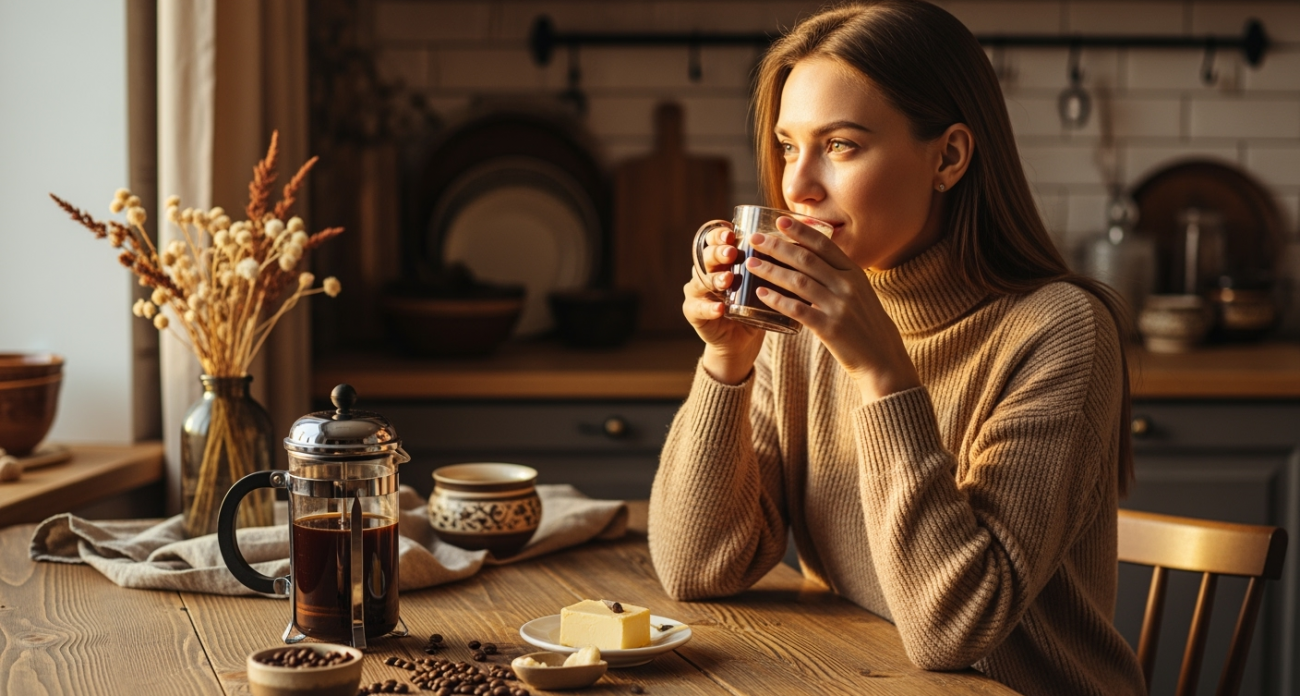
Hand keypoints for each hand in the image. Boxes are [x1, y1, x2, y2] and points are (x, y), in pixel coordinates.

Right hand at [682, 222, 763, 383]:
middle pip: (706, 256)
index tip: (732, 232)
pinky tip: (720, 309)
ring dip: (715, 279)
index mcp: (721, 259)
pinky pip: (698, 309)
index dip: (720, 234)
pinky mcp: (694, 313)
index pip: (714, 239)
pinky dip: (709, 309)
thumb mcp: (765, 281)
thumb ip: (775, 263)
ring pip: (701, 281)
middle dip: (718, 252)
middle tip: (731, 253)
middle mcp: (706, 271)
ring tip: (728, 280)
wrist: (741, 339)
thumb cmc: (756, 303)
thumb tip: (804, 240)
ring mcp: (698, 292)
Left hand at [745, 216, 920, 401]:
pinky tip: (760, 294)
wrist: (883, 359)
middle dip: (778, 246)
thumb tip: (811, 260)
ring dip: (771, 270)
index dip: (801, 231)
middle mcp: (848, 286)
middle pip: (806, 259)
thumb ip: (839, 277)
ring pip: (798, 281)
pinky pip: (798, 310)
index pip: (824, 245)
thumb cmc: (866, 325)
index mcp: (854, 273)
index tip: (780, 220)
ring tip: (751, 263)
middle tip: (755, 239)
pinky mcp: (830, 329)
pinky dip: (777, 300)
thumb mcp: (859, 293)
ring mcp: (839, 307)